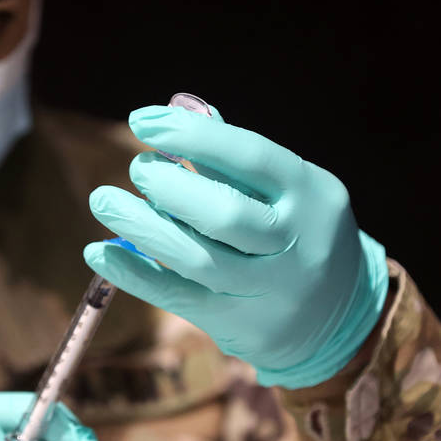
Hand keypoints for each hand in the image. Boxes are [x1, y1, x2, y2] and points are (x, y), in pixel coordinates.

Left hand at [84, 104, 388, 388]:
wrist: (339, 316)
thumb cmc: (294, 230)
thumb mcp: (286, 188)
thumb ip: (233, 158)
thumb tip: (172, 115)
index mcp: (311, 192)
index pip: (250, 157)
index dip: (192, 136)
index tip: (144, 122)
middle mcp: (296, 242)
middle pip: (225, 214)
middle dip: (170, 187)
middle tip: (137, 170)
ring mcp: (271, 290)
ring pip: (198, 260)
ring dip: (142, 228)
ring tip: (104, 201)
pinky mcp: (242, 325)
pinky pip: (179, 298)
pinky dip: (135, 274)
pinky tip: (101, 253)